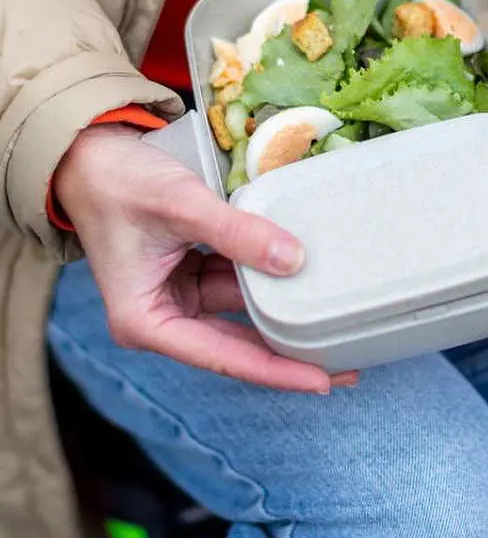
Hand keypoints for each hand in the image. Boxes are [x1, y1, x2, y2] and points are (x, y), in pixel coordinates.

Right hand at [54, 124, 356, 392]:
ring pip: (243, 311)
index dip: (275, 370)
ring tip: (337, 326)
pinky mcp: (193, 272)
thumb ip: (238, 233)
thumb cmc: (119, 183)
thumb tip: (295, 260)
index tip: (322, 381)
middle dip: (289, 353)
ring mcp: (181, 295)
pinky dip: (268, 278)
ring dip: (284, 312)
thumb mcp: (182, 205)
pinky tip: (308, 281)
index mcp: (146, 321)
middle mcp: (164, 317)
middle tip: (347, 365)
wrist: (90, 155)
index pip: (223, 357)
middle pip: (237, 344)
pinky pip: (239, 281)